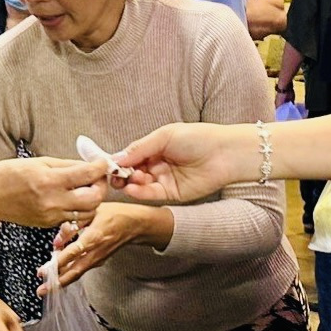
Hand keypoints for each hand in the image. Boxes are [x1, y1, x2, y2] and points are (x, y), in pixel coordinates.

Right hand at [0, 155, 111, 229]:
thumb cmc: (7, 174)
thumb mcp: (38, 162)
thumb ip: (66, 165)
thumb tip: (87, 165)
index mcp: (50, 181)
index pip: (88, 174)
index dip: (101, 166)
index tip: (104, 162)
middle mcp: (53, 201)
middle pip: (94, 199)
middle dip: (101, 186)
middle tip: (98, 177)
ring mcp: (51, 216)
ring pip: (87, 213)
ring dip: (93, 200)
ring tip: (86, 188)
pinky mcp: (47, 224)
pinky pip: (73, 219)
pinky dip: (79, 209)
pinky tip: (73, 198)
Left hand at [45, 202, 173, 286]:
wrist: (136, 225)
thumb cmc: (115, 214)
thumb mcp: (94, 211)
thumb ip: (74, 224)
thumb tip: (57, 241)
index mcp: (94, 237)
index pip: (73, 253)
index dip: (58, 262)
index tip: (44, 270)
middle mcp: (95, 252)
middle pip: (74, 270)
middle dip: (56, 281)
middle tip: (41, 289)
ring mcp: (98, 259)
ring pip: (77, 273)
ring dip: (61, 282)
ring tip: (45, 289)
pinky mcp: (98, 261)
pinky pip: (81, 270)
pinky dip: (69, 276)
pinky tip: (58, 278)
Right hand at [114, 123, 255, 203]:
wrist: (225, 154)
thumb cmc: (198, 138)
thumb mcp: (164, 136)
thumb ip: (140, 148)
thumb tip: (116, 158)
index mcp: (155, 148)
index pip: (130, 157)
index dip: (118, 161)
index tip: (106, 165)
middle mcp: (157, 165)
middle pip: (132, 172)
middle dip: (121, 174)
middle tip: (113, 176)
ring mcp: (164, 180)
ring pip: (139, 184)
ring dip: (129, 183)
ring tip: (126, 180)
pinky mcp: (172, 194)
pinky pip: (151, 194)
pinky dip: (140, 192)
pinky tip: (132, 188)